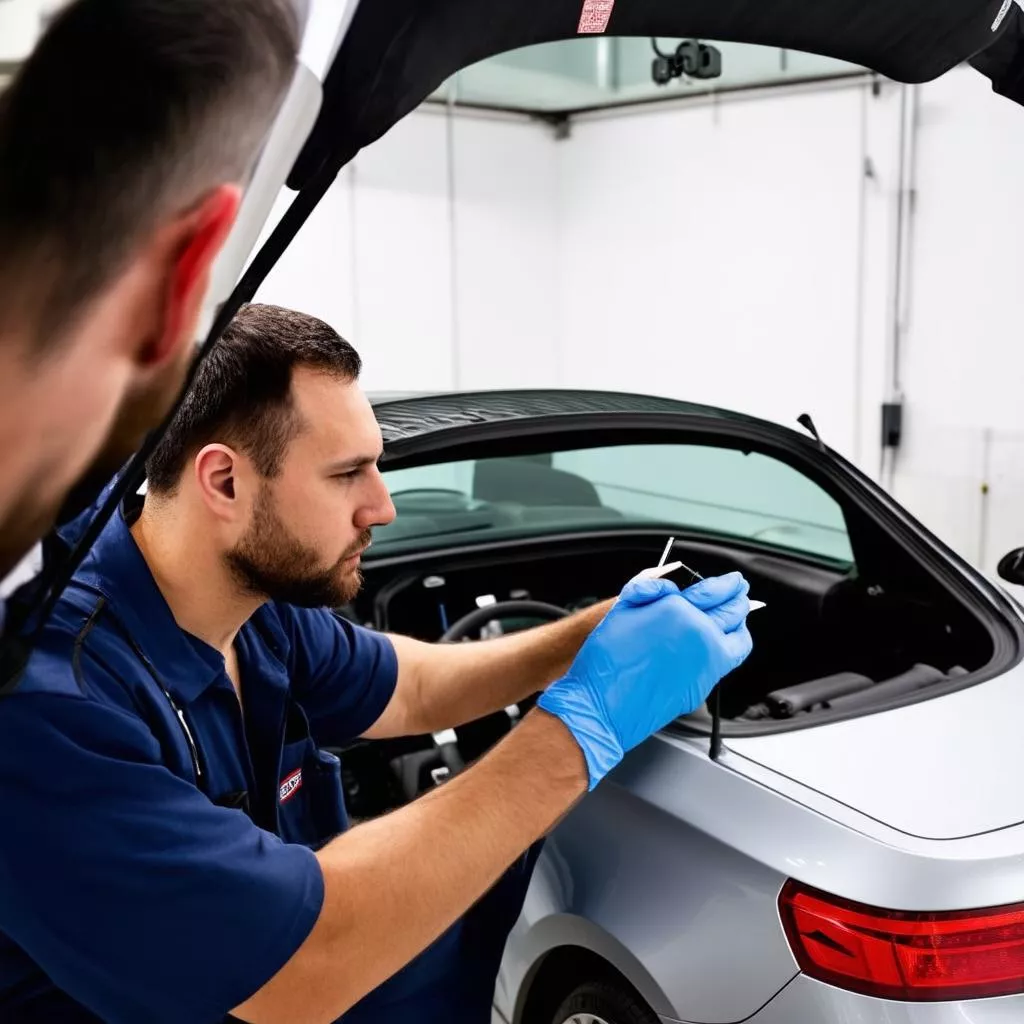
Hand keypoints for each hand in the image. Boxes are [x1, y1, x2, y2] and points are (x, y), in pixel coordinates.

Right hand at [537, 573, 752, 789]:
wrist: (602, 706)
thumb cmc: (605, 663)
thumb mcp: (620, 611)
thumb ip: (649, 590)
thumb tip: (670, 586)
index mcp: (677, 610)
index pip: (713, 590)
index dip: (725, 584)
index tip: (731, 580)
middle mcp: (699, 633)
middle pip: (733, 609)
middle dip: (738, 596)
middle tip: (739, 589)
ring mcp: (706, 661)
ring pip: (739, 636)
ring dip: (741, 622)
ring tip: (738, 615)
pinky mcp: (705, 683)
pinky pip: (730, 660)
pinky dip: (733, 646)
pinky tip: (723, 642)